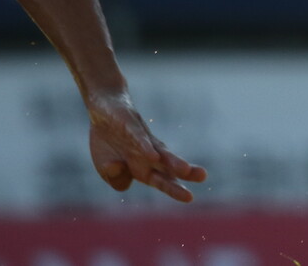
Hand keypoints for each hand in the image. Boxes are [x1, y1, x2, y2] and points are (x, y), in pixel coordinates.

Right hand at [86, 91, 207, 202]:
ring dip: (171, 161)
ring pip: (160, 151)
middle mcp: (147, 153)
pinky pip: (139, 138)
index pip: (161, 180)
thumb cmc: (108, 141)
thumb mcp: (105, 167)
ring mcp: (141, 139)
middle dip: (185, 173)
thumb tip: (127, 182)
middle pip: (168, 166)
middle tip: (203, 176)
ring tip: (185, 170)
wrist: (104, 110)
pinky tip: (153, 156)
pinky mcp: (130, 127)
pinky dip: (145, 147)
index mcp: (141, 167)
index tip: (190, 198)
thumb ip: (115, 179)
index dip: (174, 189)